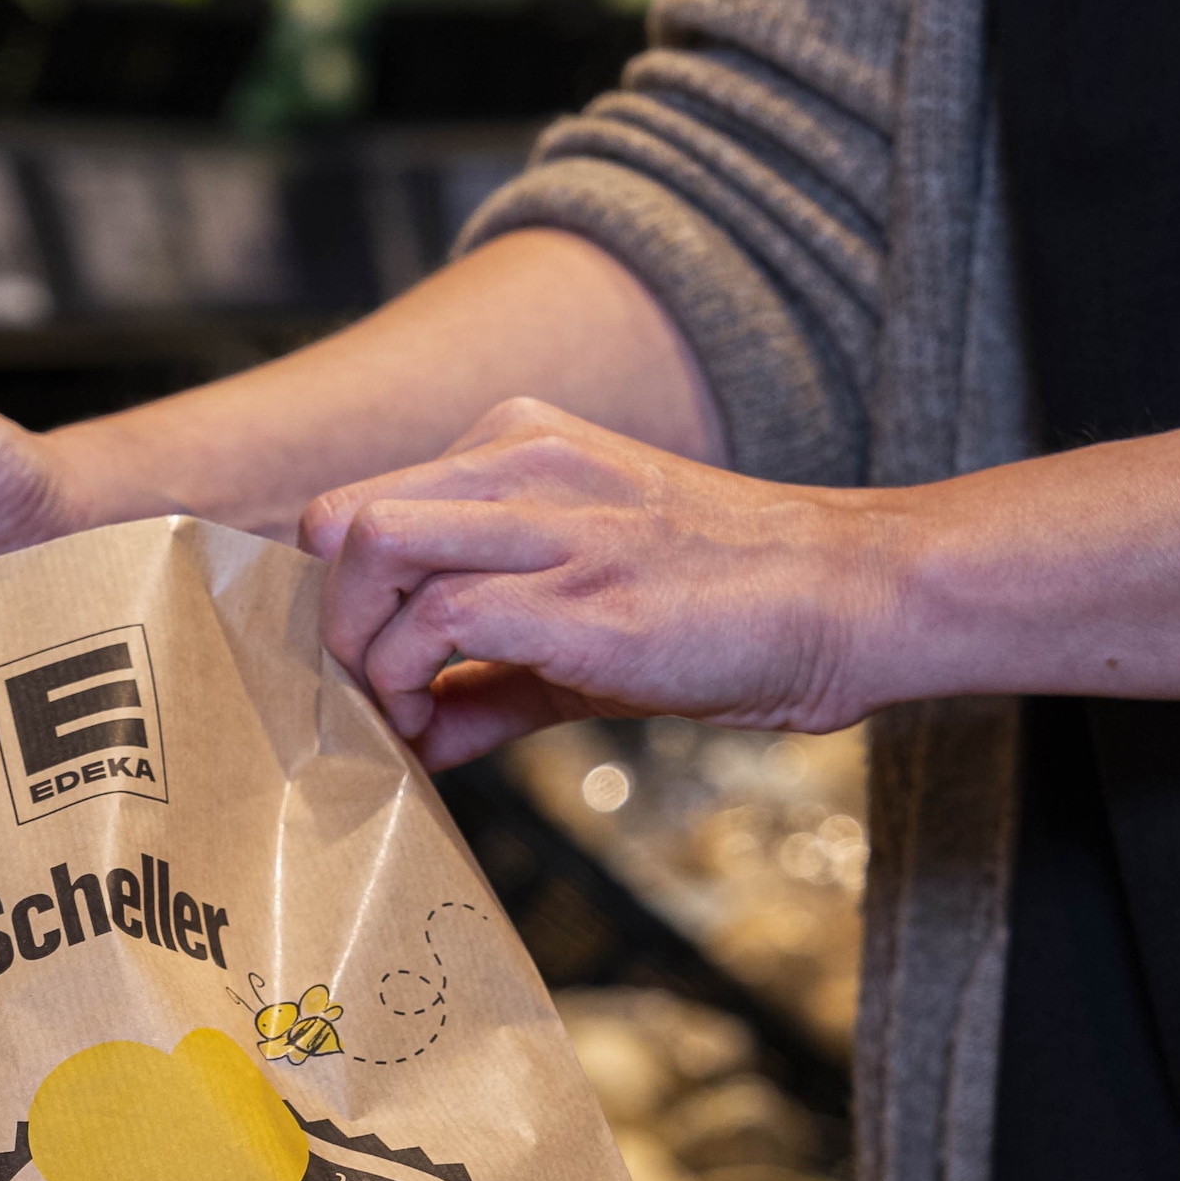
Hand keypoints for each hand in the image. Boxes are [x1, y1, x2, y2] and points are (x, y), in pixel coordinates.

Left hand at [302, 400, 899, 763]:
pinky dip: (409, 685)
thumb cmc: (729, 607)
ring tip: (393, 714)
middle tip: (362, 695)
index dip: (345, 596)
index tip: (364, 668)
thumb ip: (491, 672)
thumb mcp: (586, 618)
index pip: (371, 500)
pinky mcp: (578, 595)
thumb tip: (416, 733)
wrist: (845, 598)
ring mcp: (552, 524)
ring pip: (375, 548)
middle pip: (349, 515)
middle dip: (334, 621)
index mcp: (524, 446)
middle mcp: (525, 464)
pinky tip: (432, 729)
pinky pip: (440, 623)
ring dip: (359, 651)